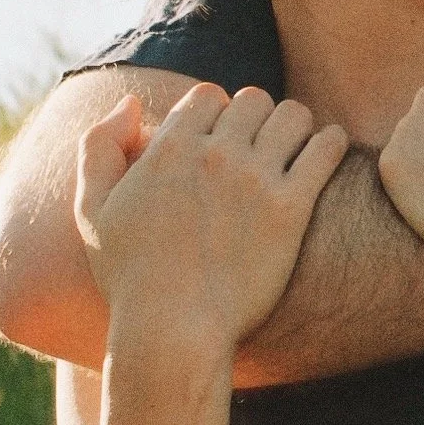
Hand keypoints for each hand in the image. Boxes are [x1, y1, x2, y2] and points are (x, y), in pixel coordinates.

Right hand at [75, 84, 347, 363]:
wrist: (173, 329)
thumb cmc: (130, 277)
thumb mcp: (92, 210)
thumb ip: (99, 147)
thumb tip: (130, 102)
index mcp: (170, 149)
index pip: (208, 95)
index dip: (216, 112)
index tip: (223, 137)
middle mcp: (215, 154)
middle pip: (253, 99)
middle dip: (256, 117)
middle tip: (262, 144)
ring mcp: (256, 179)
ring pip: (293, 116)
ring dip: (295, 126)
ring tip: (295, 147)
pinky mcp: (291, 208)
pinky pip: (327, 149)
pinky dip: (331, 142)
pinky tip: (327, 152)